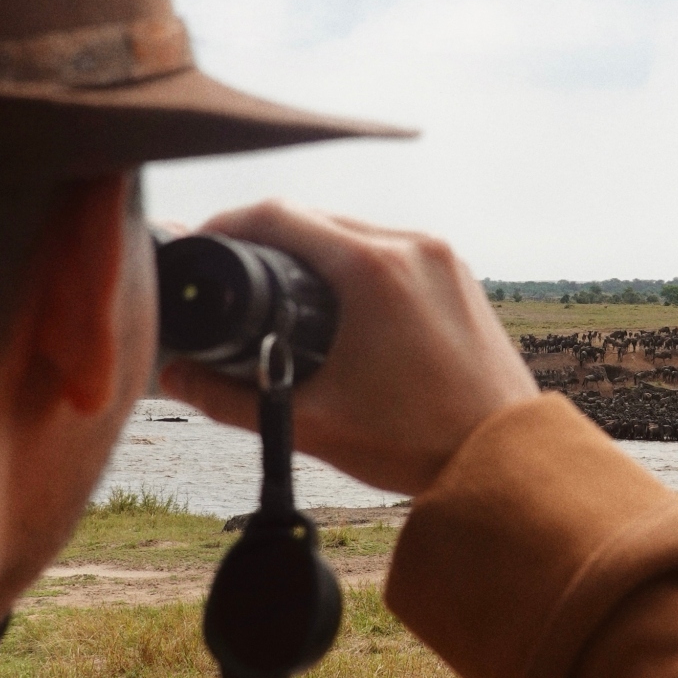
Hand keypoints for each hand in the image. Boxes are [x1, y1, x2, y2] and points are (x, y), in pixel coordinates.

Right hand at [158, 202, 538, 495]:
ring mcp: (441, 257)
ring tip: (276, 287)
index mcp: (373, 269)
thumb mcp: (310, 422)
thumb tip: (173, 376)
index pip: (277, 215)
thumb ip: (230, 399)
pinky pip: (392, 249)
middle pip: (316, 218)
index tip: (200, 248)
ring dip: (313, 250)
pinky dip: (355, 264)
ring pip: (355, 230)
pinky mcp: (458, 275)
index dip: (226, 226)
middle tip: (230, 274)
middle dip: (266, 240)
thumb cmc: (414, 445)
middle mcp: (412, 247)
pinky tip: (334, 298)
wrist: (503, 461)